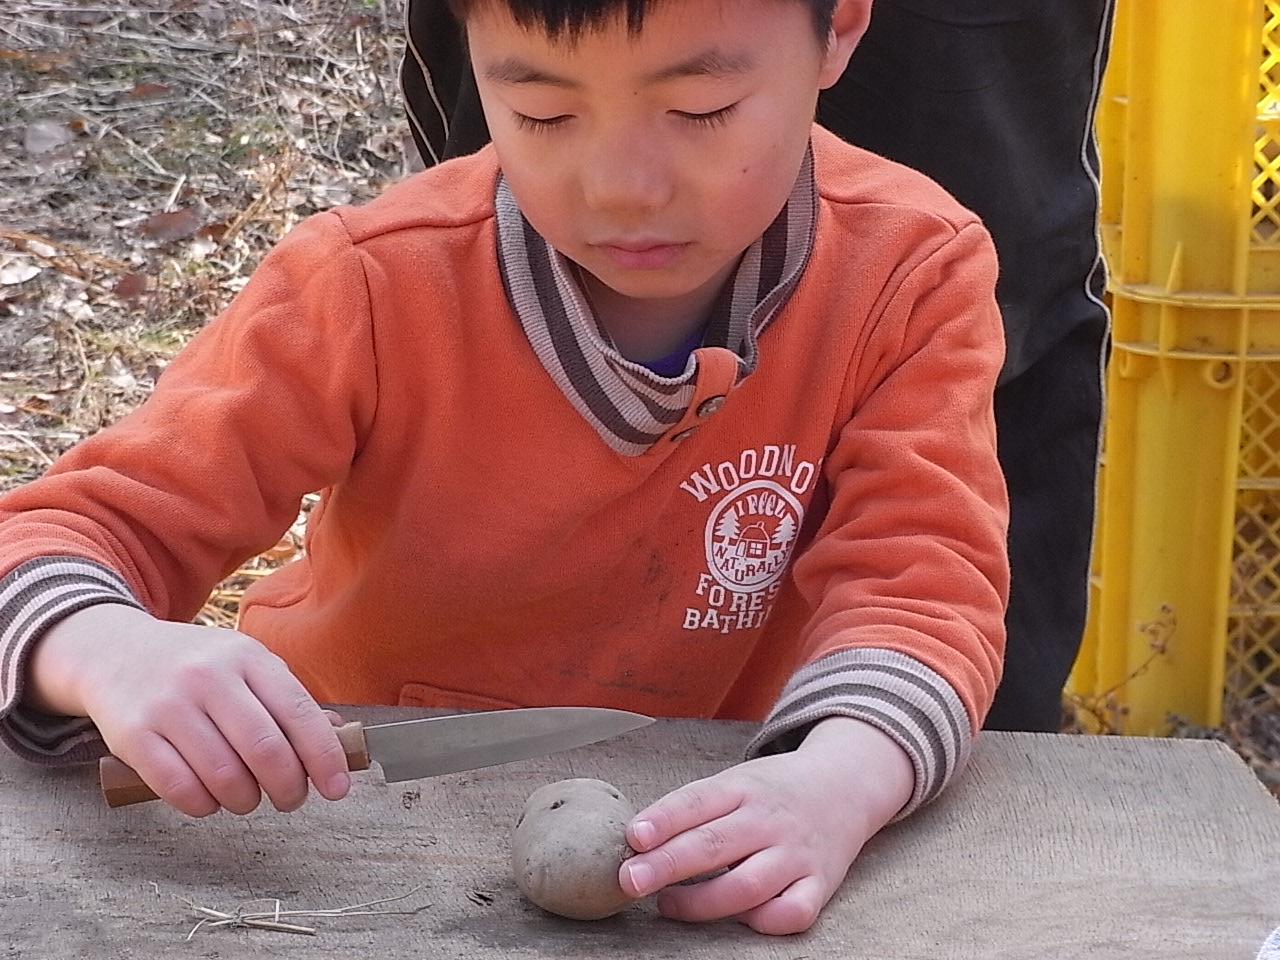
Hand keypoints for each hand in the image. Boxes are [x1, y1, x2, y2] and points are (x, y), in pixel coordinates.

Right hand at [26, 604, 349, 816]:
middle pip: (266, 750)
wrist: (114, 652)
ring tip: (247, 798)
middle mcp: (210, 677)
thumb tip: (338, 742)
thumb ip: (288, 701)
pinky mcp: (134, 736)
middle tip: (290, 799)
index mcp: (249, 658)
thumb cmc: (196, 667)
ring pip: (225, 777)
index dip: (324, 758)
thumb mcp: (245, 665)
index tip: (337, 789)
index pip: (300, 713)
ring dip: (245, 801)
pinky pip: (180, 789)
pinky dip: (204, 806)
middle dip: (288, 788)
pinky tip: (209, 799)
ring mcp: (169, 705)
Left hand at [618, 716, 913, 934]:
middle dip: (668, 865)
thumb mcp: (736, 782)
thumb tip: (637, 843)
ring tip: (666, 904)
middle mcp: (770, 819)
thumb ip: (695, 809)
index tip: (633, 836)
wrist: (845, 786)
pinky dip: (763, 921)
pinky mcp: (820, 884)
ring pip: (747, 886)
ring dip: (701, 902)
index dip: (664, 819)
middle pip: (715, 844)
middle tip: (630, 880)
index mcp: (745, 787)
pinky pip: (793, 912)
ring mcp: (796, 853)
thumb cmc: (772, 791)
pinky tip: (737, 919)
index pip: (699, 800)